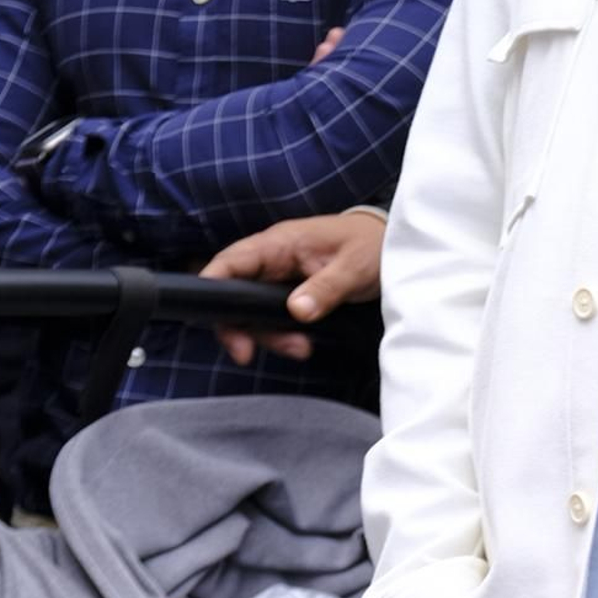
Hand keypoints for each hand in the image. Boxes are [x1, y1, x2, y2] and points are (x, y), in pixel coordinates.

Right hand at [200, 207, 385, 366]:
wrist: (385, 247)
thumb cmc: (368, 246)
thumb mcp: (352, 267)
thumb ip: (325, 288)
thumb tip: (297, 311)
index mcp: (279, 244)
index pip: (232, 260)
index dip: (213, 284)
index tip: (212, 314)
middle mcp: (271, 262)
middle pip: (234, 295)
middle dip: (238, 326)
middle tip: (245, 354)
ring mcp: (278, 280)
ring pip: (252, 313)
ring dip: (268, 337)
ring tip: (300, 349)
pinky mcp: (288, 296)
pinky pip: (272, 320)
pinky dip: (282, 337)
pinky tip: (303, 345)